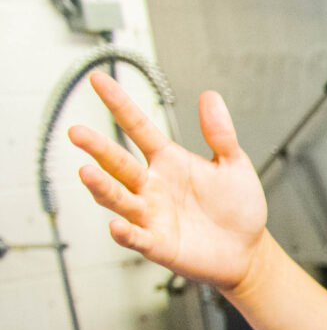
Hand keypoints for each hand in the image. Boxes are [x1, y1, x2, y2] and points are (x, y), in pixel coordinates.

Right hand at [70, 77, 267, 290]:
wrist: (247, 251)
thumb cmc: (237, 208)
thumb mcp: (234, 165)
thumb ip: (220, 134)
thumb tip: (211, 96)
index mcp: (167, 160)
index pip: (137, 127)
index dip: (119, 104)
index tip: (98, 79)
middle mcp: (151, 185)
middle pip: (118, 163)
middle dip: (98, 148)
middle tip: (77, 132)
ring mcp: (151, 214)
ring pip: (118, 198)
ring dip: (101, 187)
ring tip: (86, 172)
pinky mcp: (157, 243)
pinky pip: (136, 237)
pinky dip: (125, 232)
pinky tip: (117, 225)